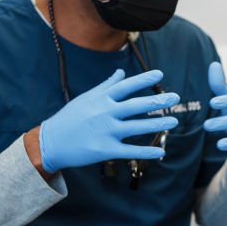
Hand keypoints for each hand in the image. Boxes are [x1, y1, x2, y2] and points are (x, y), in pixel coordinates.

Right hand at [38, 69, 179, 173]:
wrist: (51, 142)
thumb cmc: (70, 118)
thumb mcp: (86, 98)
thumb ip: (106, 86)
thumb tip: (121, 73)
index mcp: (101, 99)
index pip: (126, 86)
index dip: (143, 79)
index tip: (160, 74)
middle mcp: (105, 113)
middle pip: (135, 106)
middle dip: (157, 101)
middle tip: (175, 97)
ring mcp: (105, 132)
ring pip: (136, 127)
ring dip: (157, 125)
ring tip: (174, 122)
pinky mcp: (105, 150)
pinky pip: (130, 151)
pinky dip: (147, 152)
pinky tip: (161, 152)